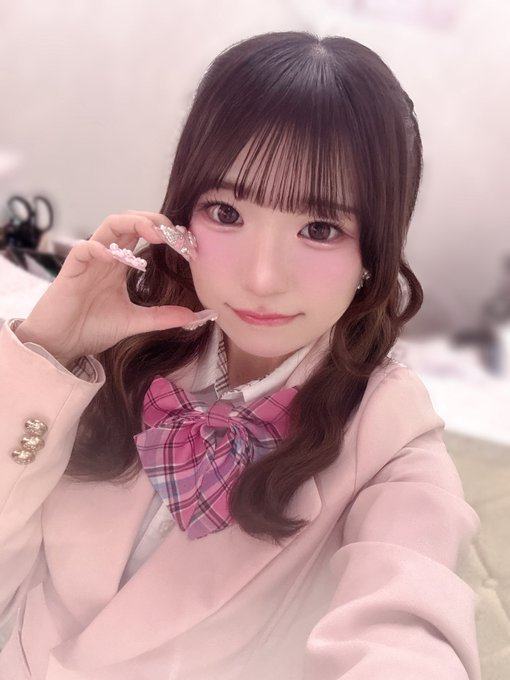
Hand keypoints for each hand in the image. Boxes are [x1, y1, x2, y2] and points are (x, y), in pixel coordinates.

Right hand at [14, 211, 216, 364]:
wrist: (59, 345)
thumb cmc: (90, 328)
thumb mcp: (134, 322)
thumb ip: (161, 317)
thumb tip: (193, 315)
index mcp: (120, 264)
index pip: (143, 234)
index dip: (164, 232)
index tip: (186, 243)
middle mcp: (106, 257)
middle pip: (128, 221)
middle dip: (153, 220)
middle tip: (174, 234)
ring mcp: (89, 262)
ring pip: (108, 226)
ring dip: (132, 224)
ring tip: (154, 234)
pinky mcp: (70, 272)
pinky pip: (82, 250)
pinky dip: (99, 248)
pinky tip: (115, 256)